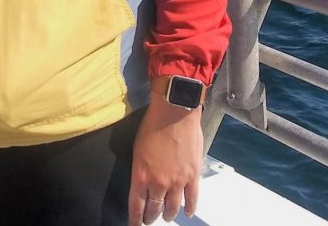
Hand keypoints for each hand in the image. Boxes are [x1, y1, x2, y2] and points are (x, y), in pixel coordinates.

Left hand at [128, 96, 202, 224]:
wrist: (174, 113)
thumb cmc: (152, 124)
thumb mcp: (137, 147)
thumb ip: (141, 168)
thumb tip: (143, 179)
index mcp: (141, 174)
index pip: (136, 205)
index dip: (135, 218)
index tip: (135, 224)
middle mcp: (158, 182)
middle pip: (154, 208)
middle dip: (151, 217)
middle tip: (149, 220)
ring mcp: (177, 181)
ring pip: (172, 207)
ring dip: (168, 214)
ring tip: (166, 216)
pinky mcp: (192, 177)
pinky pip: (192, 199)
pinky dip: (189, 208)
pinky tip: (187, 212)